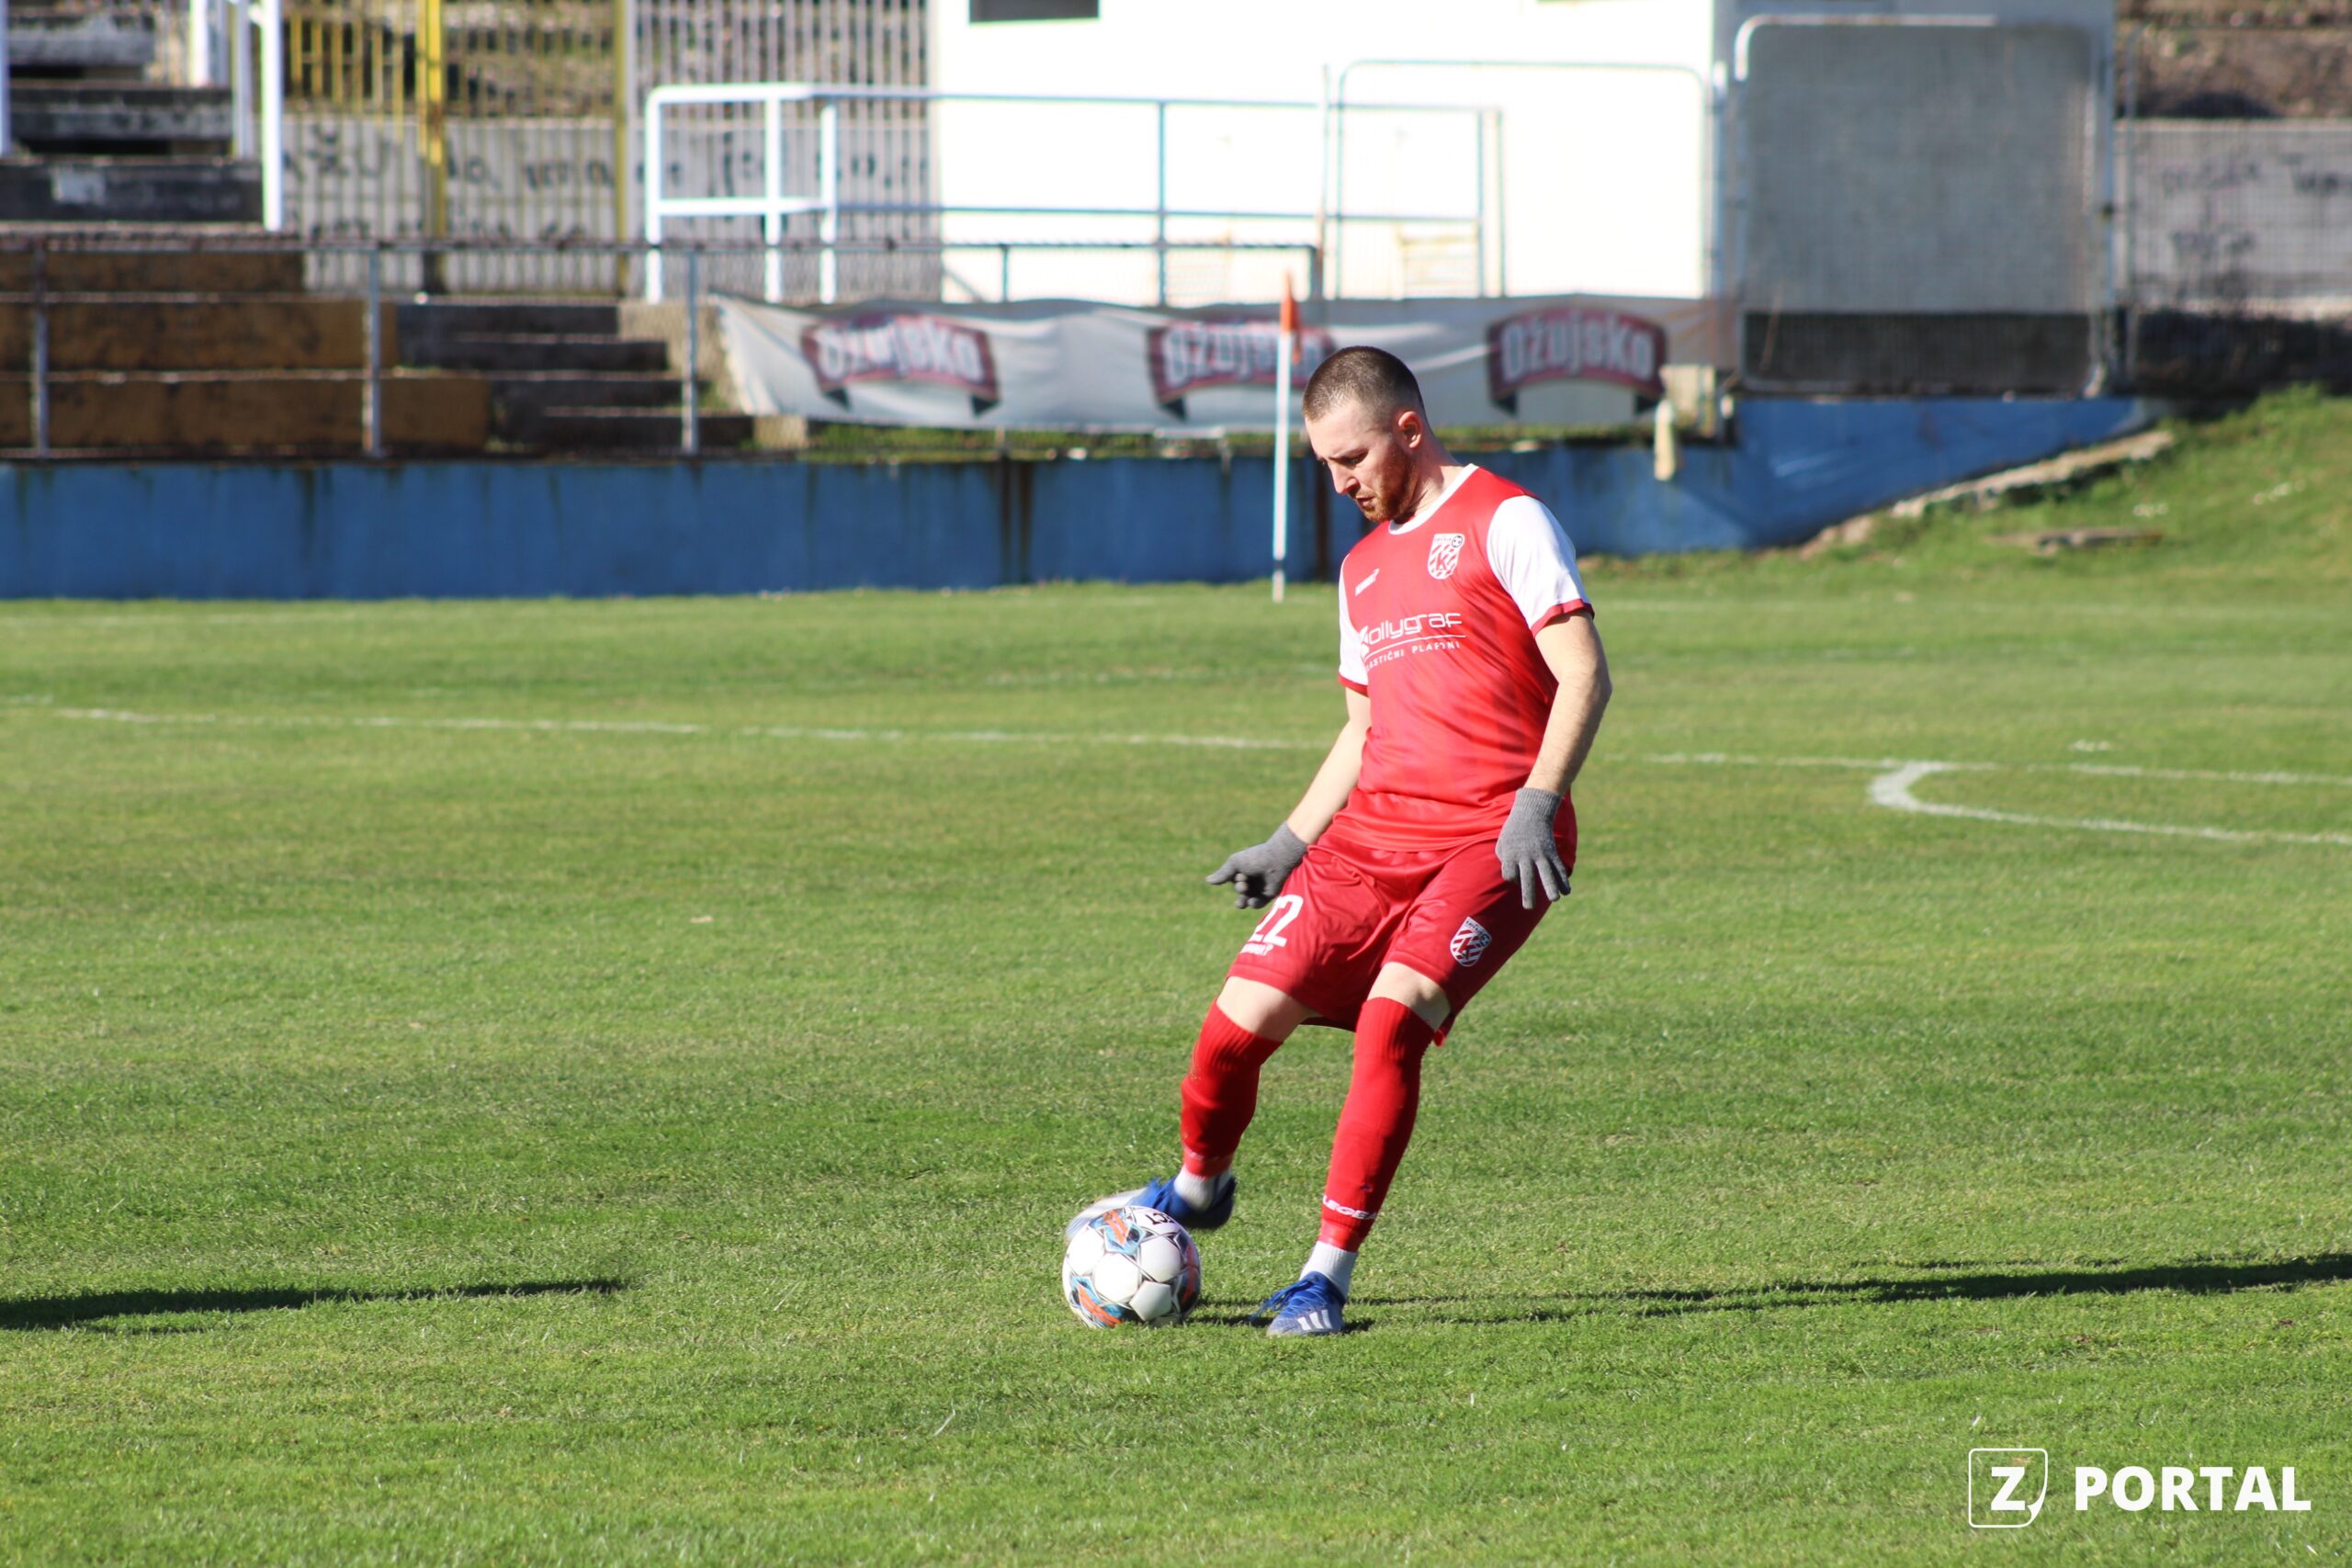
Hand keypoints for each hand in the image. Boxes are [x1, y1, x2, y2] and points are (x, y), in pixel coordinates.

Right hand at [1206, 823, 1308, 908]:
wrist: (1277, 860)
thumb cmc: (1255, 858)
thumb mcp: (1235, 863)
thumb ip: (1223, 873)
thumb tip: (1207, 881)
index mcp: (1243, 870)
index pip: (1233, 881)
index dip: (1235, 880)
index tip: (1241, 875)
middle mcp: (1252, 879)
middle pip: (1240, 891)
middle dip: (1240, 890)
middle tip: (1244, 886)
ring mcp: (1260, 887)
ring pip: (1247, 900)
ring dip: (1243, 900)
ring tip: (1243, 899)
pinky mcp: (1269, 895)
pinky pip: (1257, 903)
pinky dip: (1253, 904)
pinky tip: (1252, 901)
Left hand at [1496, 788, 1568, 909]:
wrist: (1532, 811)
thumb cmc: (1513, 830)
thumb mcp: (1503, 843)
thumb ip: (1505, 861)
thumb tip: (1513, 878)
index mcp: (1511, 854)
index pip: (1510, 874)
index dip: (1511, 876)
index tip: (1514, 873)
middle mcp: (1526, 855)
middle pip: (1526, 877)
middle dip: (1528, 893)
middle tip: (1528, 908)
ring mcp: (1540, 854)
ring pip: (1546, 872)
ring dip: (1551, 886)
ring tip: (1555, 899)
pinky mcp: (1551, 852)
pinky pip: (1558, 867)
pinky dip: (1563, 879)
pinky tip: (1567, 892)